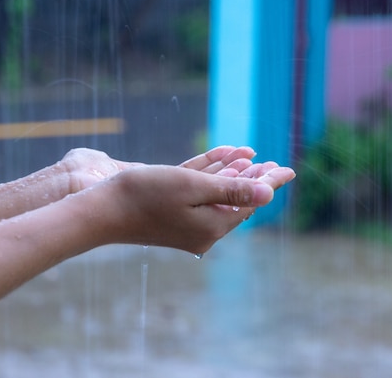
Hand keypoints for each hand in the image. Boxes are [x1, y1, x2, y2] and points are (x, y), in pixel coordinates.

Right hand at [83, 163, 294, 254]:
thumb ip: (232, 190)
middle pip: (237, 201)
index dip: (269, 182)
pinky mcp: (175, 219)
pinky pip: (201, 197)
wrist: (103, 211)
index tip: (288, 169)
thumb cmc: (146, 195)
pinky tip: (222, 165)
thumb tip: (268, 193)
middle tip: (275, 165)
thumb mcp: (193, 187)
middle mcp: (204, 231)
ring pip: (219, 197)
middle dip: (255, 180)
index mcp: (213, 226)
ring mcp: (189, 227)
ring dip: (235, 177)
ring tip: (254, 160)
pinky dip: (212, 180)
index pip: (250, 201)